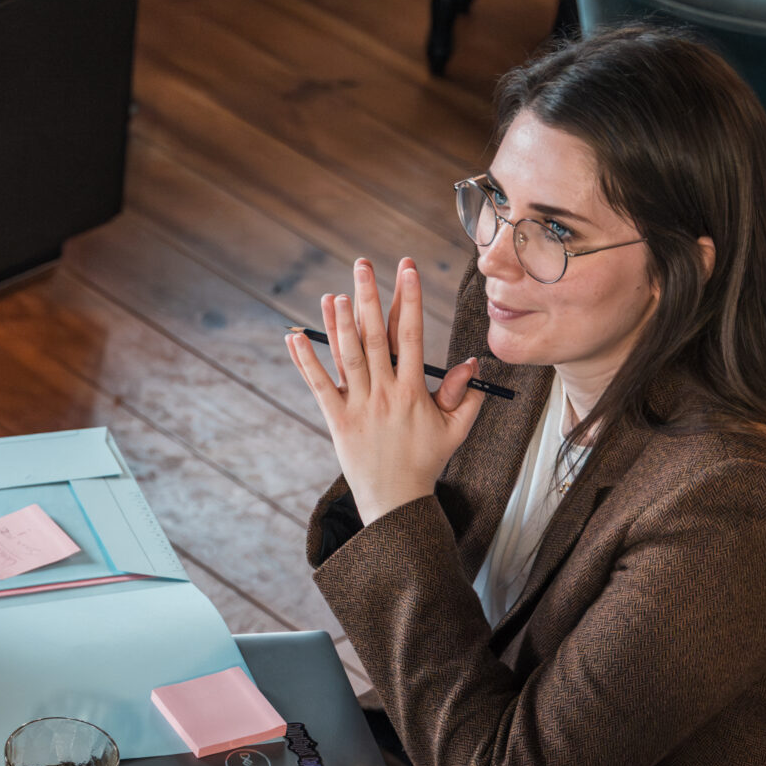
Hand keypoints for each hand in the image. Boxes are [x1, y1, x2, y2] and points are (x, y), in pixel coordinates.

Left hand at [285, 256, 484, 525]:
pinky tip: (294, 337)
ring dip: (340, 324)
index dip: (409, 300)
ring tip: (335, 294)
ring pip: (348, 358)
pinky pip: (319, 386)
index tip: (407, 269)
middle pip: (376, 338)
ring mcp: (359, 406)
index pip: (412, 336)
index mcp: (415, 391)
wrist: (395, 499)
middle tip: (363, 265)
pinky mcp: (337, 420)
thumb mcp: (455, 428)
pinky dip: (306, 362)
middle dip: (371, 298)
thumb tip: (471, 362)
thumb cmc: (426, 461)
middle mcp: (386, 394)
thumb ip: (466, 395)